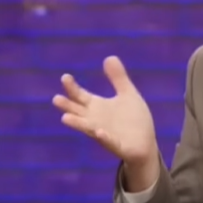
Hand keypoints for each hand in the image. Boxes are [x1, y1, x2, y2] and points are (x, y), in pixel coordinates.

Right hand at [53, 56, 158, 184]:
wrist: (145, 144)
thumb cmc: (134, 120)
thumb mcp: (128, 94)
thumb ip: (118, 78)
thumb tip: (109, 57)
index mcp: (98, 107)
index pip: (80, 96)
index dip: (72, 87)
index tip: (65, 77)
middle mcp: (96, 120)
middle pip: (78, 112)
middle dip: (68, 106)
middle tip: (56, 99)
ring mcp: (104, 134)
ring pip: (88, 128)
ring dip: (78, 124)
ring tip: (65, 118)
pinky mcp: (117, 145)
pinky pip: (109, 141)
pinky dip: (104, 137)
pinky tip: (100, 132)